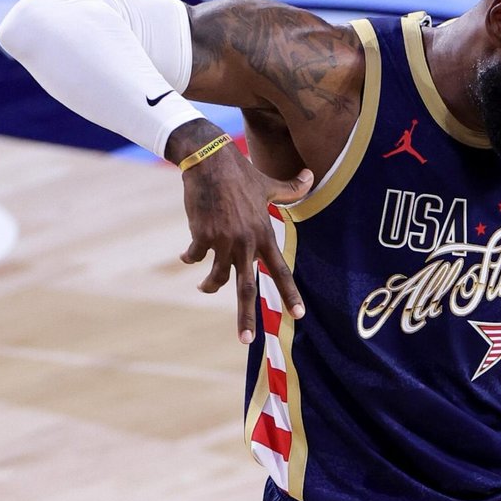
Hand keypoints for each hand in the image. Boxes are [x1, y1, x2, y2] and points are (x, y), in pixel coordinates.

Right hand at [170, 122, 311, 342]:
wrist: (209, 160)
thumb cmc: (240, 172)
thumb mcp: (268, 183)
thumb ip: (291, 188)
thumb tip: (312, 175)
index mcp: (263, 235)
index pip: (281, 271)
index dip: (290, 294)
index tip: (299, 316)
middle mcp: (245, 242)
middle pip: (246, 288)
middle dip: (246, 317)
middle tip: (246, 339)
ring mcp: (222, 241)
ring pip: (218, 277)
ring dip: (210, 285)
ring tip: (204, 287)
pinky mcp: (201, 235)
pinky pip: (196, 257)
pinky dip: (191, 259)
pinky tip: (188, 256)